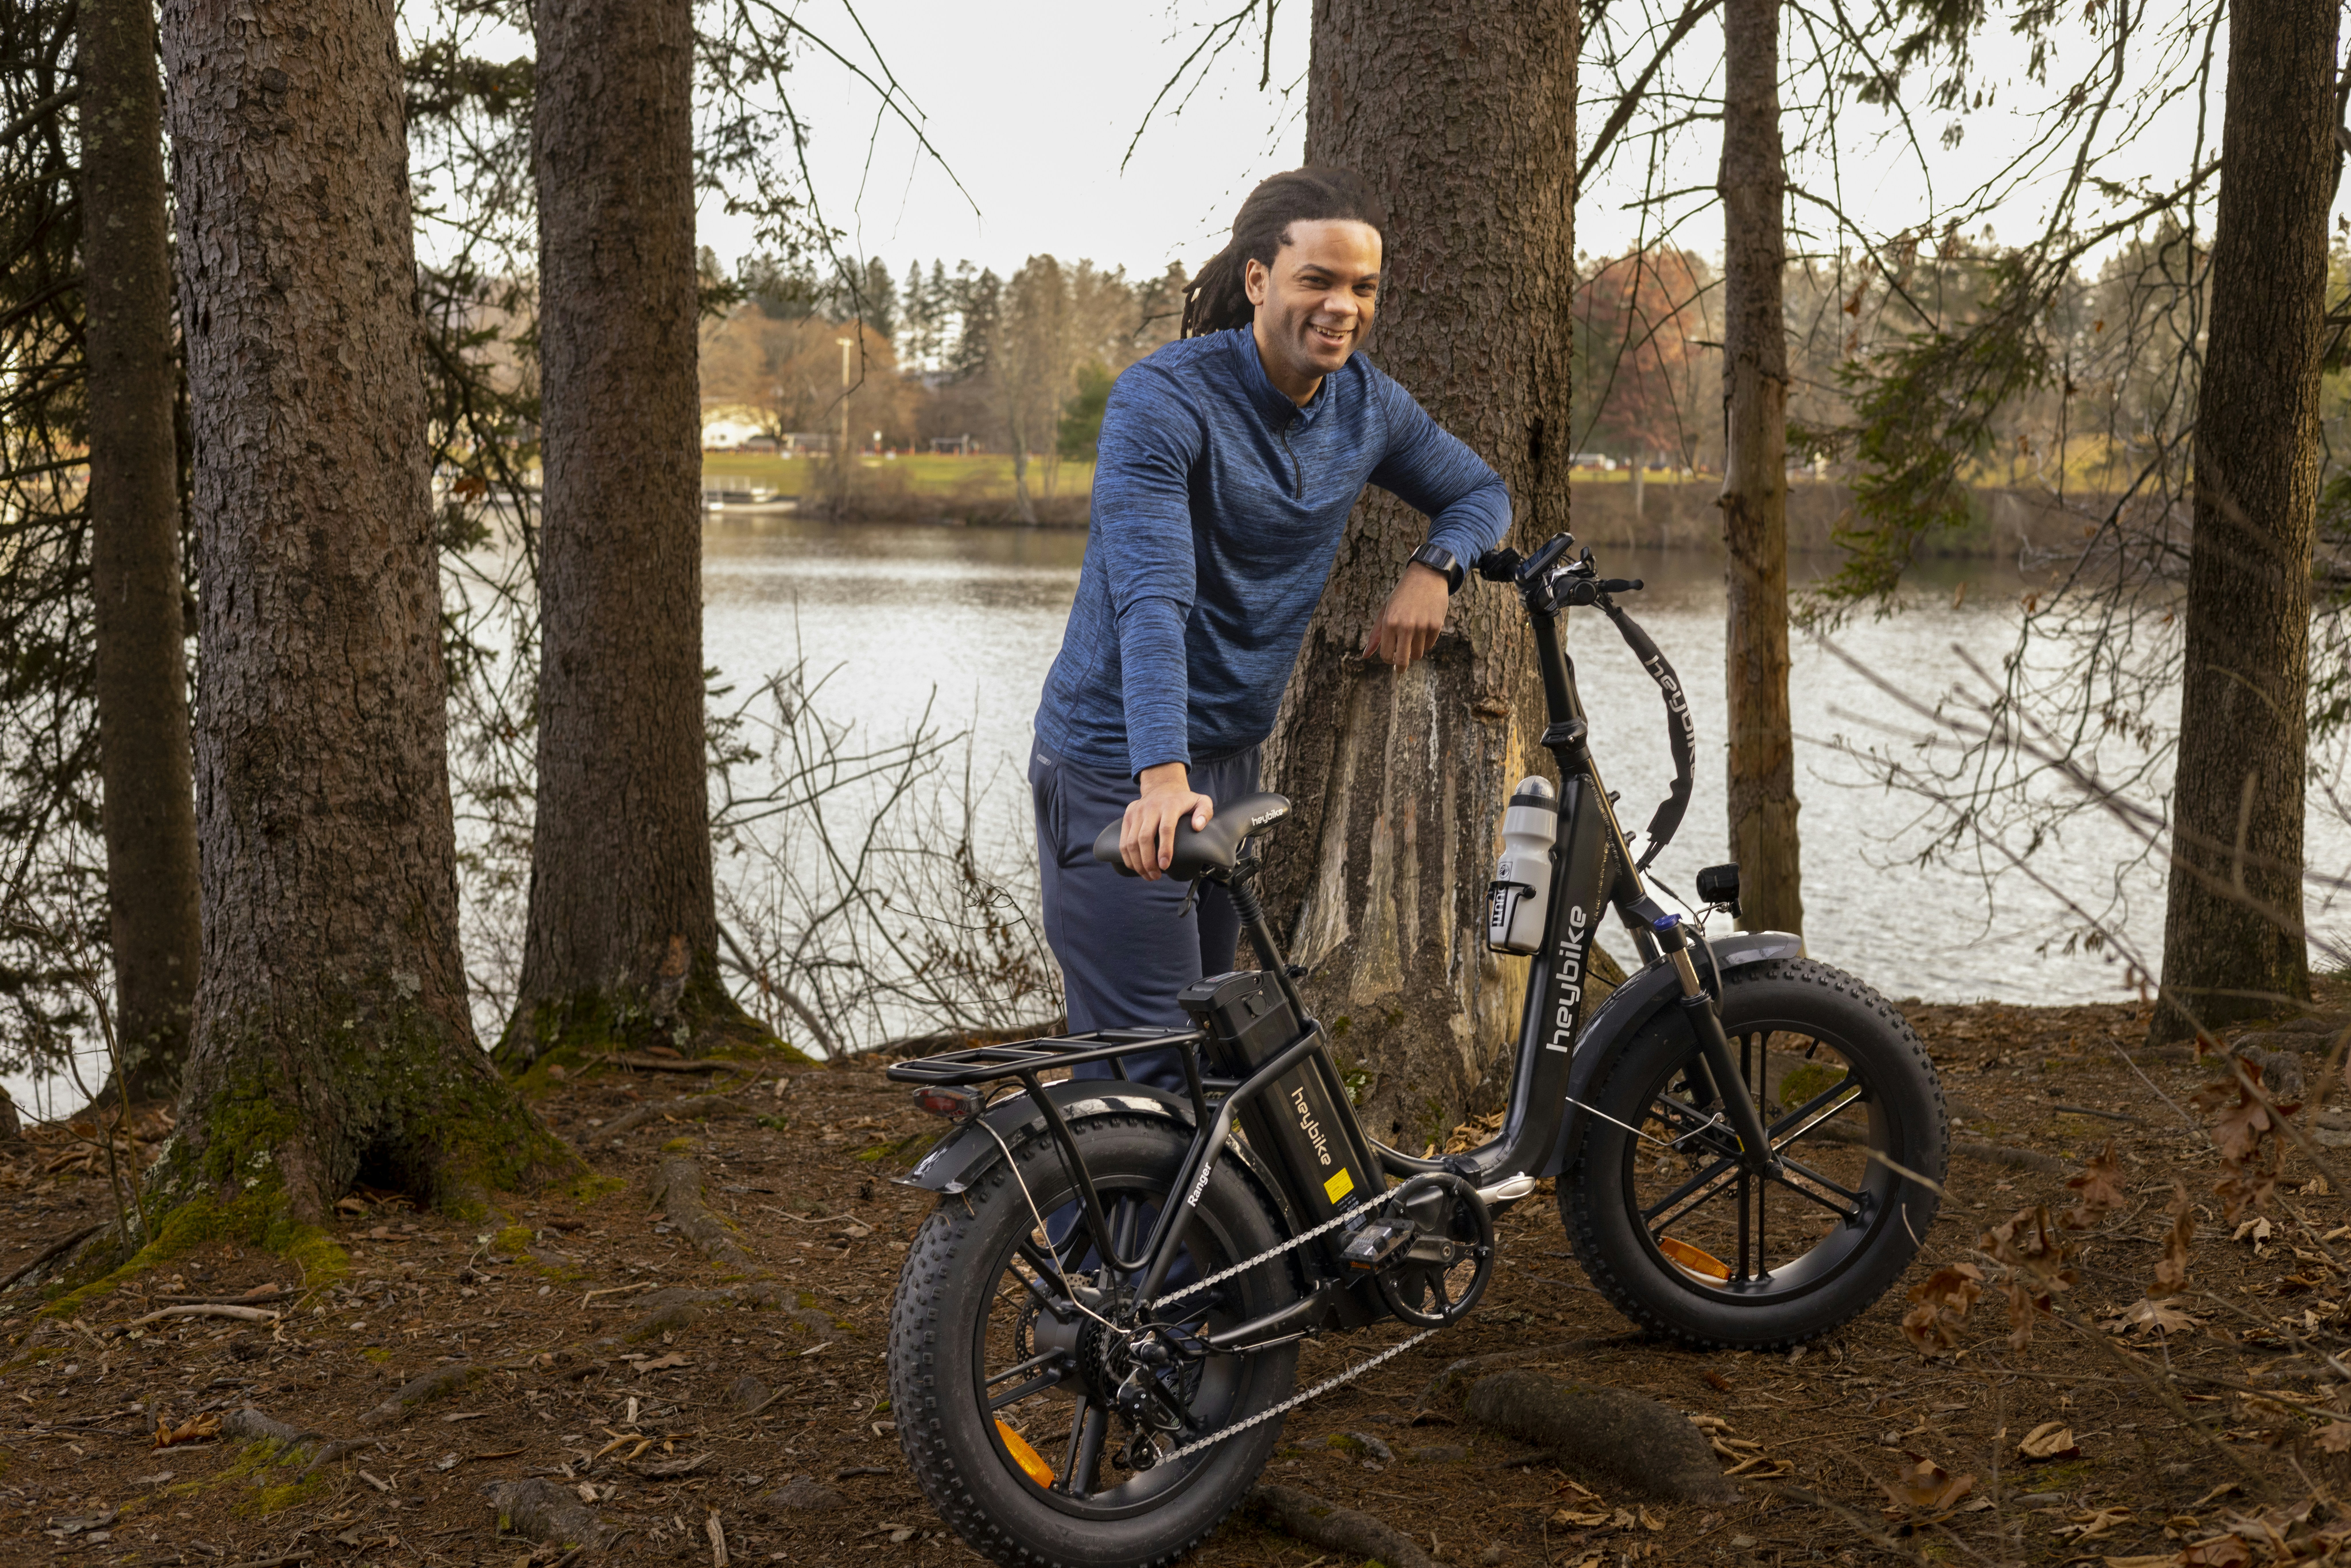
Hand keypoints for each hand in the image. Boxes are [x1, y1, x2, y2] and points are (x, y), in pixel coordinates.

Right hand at [1122, 762, 1213, 879]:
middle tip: (1156, 876)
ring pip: (1131, 842)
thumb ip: (1205, 812)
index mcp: (1170, 805)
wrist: (1162, 786)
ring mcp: (1137, 812)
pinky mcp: (1128, 816)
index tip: (1165, 866)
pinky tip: (1135, 867)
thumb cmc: (1184, 800)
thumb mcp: (1201, 801)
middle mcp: (1151, 808)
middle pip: (1144, 838)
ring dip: (1137, 863)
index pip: (1165, 829)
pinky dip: (1127, 857)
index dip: (1164, 849)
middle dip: (1148, 862)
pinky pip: (1123, 840)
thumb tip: (1197, 826)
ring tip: (1148, 876)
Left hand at [1362, 560, 1449, 668]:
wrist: (1426, 576)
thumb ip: (1376, 635)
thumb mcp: (1385, 612)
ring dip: (1414, 650)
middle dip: (1400, 667)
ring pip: (1417, 654)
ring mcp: (1422, 626)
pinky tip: (1424, 627)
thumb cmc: (1401, 596)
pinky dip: (1425, 641)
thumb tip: (1364, 656)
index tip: (1390, 657)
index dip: (1388, 660)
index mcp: (1389, 623)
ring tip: (1413, 637)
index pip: (1386, 655)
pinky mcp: (1436, 625)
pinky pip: (1429, 645)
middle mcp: (1405, 626)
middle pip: (1403, 661)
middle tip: (1400, 669)